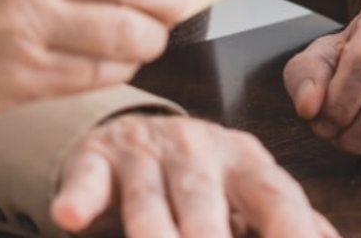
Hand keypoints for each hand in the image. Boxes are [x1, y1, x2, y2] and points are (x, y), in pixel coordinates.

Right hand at [49, 114, 335, 236]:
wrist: (132, 132)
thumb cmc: (203, 176)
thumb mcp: (249, 190)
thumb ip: (289, 218)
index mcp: (246, 160)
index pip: (274, 196)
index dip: (289, 230)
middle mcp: (199, 149)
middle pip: (207, 199)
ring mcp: (145, 152)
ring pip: (149, 198)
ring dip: (155, 232)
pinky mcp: (95, 158)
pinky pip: (87, 178)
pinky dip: (79, 198)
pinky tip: (70, 218)